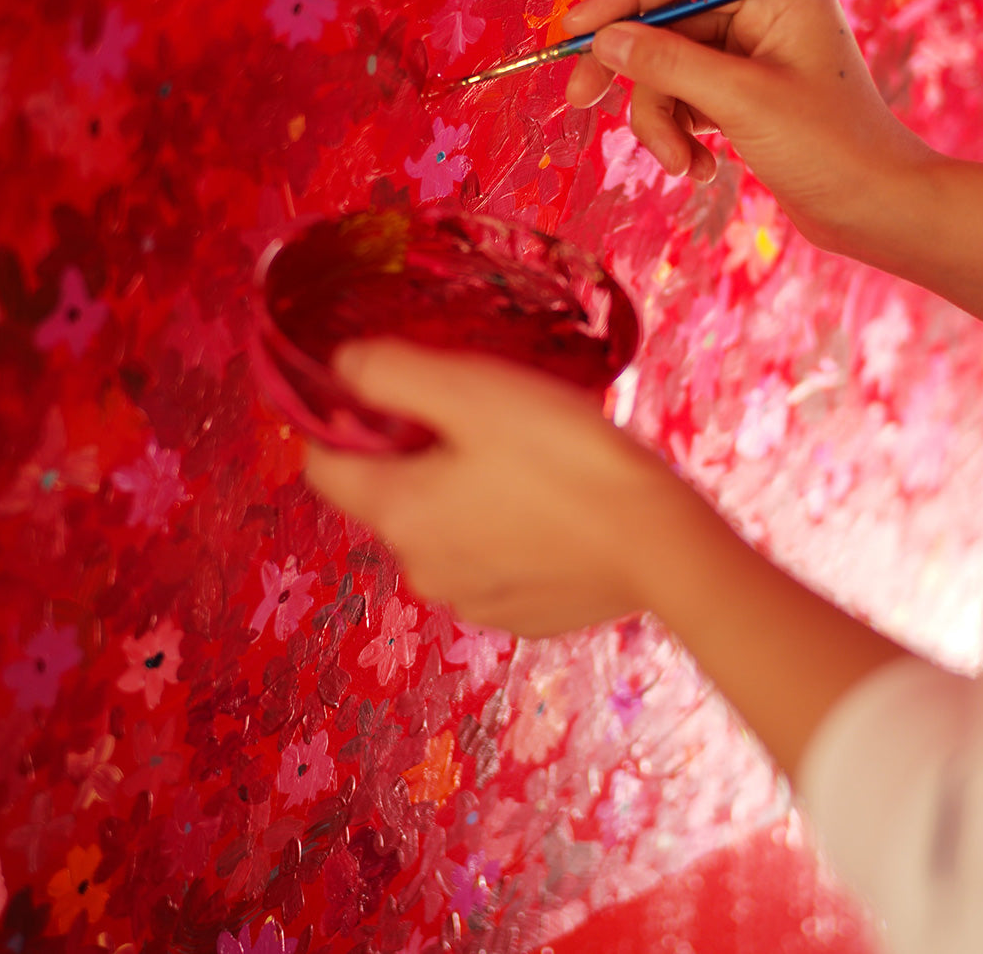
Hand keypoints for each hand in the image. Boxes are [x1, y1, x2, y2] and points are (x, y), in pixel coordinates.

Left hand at [304, 340, 687, 637]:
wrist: (660, 543)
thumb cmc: (563, 457)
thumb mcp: (471, 390)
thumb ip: (390, 372)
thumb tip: (340, 367)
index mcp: (397, 512)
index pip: (322, 467)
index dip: (341, 423)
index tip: (392, 395)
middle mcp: (420, 568)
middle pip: (389, 497)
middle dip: (417, 456)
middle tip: (483, 421)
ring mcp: (471, 600)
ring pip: (442, 530)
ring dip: (463, 497)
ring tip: (527, 464)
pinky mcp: (520, 616)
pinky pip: (490, 562)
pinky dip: (505, 534)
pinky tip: (551, 509)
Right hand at [562, 0, 933, 257]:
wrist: (881, 214)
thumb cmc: (831, 149)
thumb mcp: (741, 101)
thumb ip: (668, 64)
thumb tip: (606, 39)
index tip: (574, 32)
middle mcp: (765, 18)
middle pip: (667, 26)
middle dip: (628, 70)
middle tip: (578, 100)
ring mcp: (754, 61)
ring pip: (670, 74)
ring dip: (662, 123)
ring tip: (682, 165)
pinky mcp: (747, 101)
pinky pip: (688, 105)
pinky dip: (683, 138)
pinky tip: (702, 171)